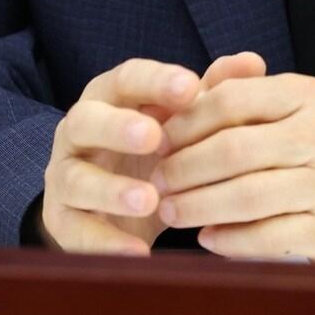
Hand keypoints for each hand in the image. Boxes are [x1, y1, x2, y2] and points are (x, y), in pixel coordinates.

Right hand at [40, 51, 265, 255]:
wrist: (115, 203)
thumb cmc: (155, 147)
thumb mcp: (182, 119)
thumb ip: (213, 91)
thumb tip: (252, 62)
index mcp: (109, 96)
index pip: (126, 78)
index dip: (155, 81)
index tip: (190, 87)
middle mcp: (79, 130)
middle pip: (86, 119)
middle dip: (118, 127)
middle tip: (154, 136)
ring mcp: (64, 175)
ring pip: (76, 178)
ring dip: (111, 190)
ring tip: (150, 199)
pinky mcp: (62, 220)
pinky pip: (76, 232)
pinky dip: (106, 243)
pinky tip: (139, 252)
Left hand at [152, 73, 314, 261]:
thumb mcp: (288, 106)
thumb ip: (236, 93)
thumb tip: (172, 104)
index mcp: (305, 94)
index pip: (232, 99)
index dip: (187, 121)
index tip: (159, 140)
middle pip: (233, 149)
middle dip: (185, 168)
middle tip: (156, 180)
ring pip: (246, 196)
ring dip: (198, 206)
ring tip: (170, 212)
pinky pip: (267, 237)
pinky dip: (229, 240)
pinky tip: (206, 237)